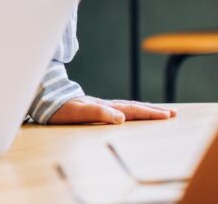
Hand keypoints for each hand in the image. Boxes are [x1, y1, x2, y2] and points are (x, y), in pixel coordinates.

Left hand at [48, 96, 176, 123]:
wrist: (45, 99)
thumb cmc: (59, 109)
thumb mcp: (77, 112)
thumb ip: (97, 113)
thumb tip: (121, 118)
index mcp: (104, 106)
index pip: (132, 110)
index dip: (149, 113)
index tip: (167, 116)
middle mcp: (104, 105)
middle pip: (133, 107)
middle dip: (153, 111)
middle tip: (173, 114)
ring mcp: (100, 106)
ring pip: (127, 107)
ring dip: (144, 110)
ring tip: (160, 113)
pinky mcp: (95, 109)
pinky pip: (119, 110)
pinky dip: (131, 112)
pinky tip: (133, 115)